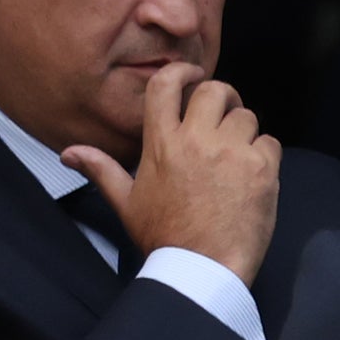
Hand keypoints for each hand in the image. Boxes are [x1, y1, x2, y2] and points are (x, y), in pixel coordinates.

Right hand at [65, 61, 285, 278]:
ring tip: (237, 156)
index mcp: (160, 143)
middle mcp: (196, 140)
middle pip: (215, 90)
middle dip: (223, 96)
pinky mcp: (261, 169)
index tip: (193, 73)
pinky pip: (270, 142)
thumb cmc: (164, 237)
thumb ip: (101, 170)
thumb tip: (70, 153)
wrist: (202, 268)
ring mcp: (231, 152)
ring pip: (246, 117)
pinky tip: (254, 176)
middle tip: (225, 112)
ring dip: (244, 131)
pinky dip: (265, 154)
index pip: (166, 85)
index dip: (181, 71)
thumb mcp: (126, 202)